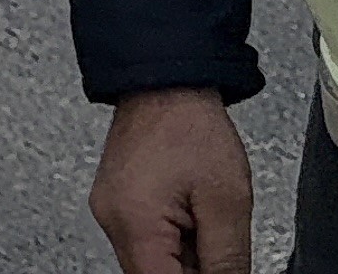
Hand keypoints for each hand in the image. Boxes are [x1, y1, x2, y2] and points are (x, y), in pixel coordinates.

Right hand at [90, 87, 250, 273]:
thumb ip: (228, 259)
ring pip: (150, 260)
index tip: (219, 268)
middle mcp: (111, 220)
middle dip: (191, 270)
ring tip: (206, 219)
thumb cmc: (191, 127)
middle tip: (217, 240)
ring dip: (183, 256)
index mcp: (134, 223)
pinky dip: (172, 239)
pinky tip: (191, 213)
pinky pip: (144, 239)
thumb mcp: (227, 202)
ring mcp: (109, 210)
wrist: (165, 83)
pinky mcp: (115, 201)